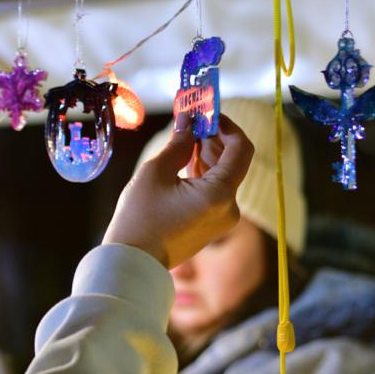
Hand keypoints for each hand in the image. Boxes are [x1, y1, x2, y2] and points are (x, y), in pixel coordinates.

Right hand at [104, 113, 252, 268]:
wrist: (133, 261)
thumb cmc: (139, 216)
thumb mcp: (155, 172)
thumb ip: (178, 142)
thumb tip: (188, 119)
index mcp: (220, 194)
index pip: (241, 149)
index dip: (227, 125)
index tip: (208, 112)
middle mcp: (229, 208)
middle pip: (232, 161)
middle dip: (214, 136)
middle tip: (193, 116)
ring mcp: (222, 219)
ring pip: (223, 176)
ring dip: (207, 153)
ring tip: (185, 133)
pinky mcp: (212, 224)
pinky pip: (214, 191)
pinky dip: (203, 173)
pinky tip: (185, 157)